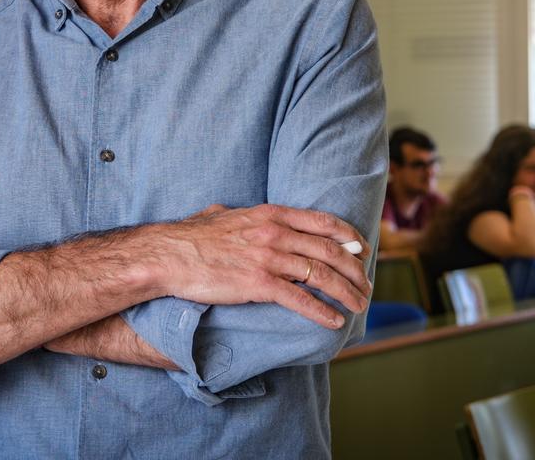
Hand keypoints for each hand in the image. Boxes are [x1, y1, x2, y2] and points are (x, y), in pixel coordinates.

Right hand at [149, 203, 371, 329]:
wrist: (169, 255)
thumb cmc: (191, 237)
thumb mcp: (223, 213)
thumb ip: (242, 214)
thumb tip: (239, 213)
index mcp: (271, 214)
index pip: (323, 221)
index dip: (348, 236)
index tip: (362, 248)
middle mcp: (275, 233)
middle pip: (330, 251)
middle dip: (355, 270)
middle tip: (366, 285)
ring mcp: (268, 258)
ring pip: (322, 275)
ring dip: (346, 292)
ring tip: (358, 306)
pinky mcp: (258, 284)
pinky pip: (300, 299)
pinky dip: (322, 311)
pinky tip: (334, 321)